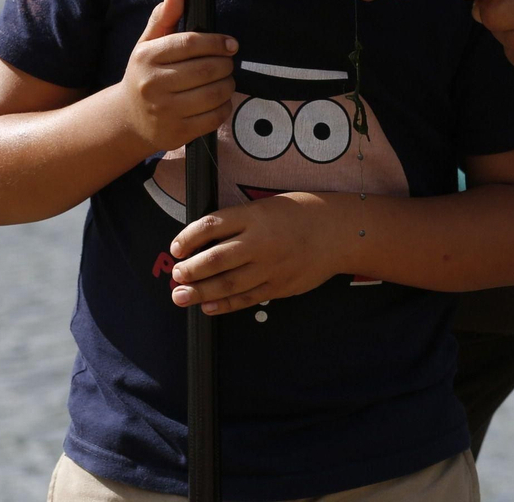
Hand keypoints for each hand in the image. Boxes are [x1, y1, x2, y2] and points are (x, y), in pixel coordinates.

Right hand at [119, 0, 237, 154]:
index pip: (190, 43)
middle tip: (227, 63)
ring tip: (225, 80)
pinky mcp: (176, 133)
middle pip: (207, 69)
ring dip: (228, 85)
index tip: (230, 44)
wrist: (128, 118)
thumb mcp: (147, 45)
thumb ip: (163, 19)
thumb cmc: (144, 75)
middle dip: (225, 64)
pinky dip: (224, 107)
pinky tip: (219, 100)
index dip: (216, 42)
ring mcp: (164, 111)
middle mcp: (153, 84)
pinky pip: (213, 118)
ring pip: (214, 94)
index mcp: (147, 57)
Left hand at [168, 193, 342, 313]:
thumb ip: (239, 222)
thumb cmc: (300, 214)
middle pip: (217, 257)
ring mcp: (271, 266)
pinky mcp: (280, 286)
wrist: (338, 232)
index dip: (188, 237)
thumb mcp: (267, 206)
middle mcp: (261, 241)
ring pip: (229, 282)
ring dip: (201, 291)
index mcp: (255, 215)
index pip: (212, 225)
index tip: (176, 247)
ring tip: (181, 295)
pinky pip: (248, 298)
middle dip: (191, 269)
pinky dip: (226, 304)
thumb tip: (203, 241)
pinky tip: (209, 306)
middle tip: (175, 276)